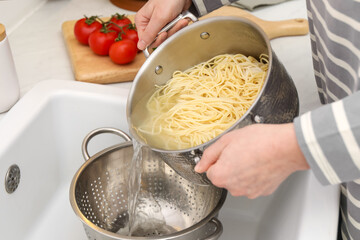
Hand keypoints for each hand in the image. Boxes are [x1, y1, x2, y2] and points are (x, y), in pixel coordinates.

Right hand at [135, 0, 192, 49]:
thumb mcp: (159, 17)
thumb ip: (150, 33)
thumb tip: (140, 46)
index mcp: (142, 20)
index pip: (145, 39)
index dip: (155, 40)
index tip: (164, 34)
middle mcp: (150, 23)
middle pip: (158, 39)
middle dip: (168, 32)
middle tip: (172, 24)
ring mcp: (160, 23)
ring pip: (167, 36)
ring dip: (175, 28)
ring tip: (179, 19)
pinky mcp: (169, 23)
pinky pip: (174, 32)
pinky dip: (179, 26)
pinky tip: (182, 20)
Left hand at [194, 123, 309, 198]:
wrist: (287, 146)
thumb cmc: (260, 141)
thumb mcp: (227, 140)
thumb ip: (209, 155)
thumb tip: (199, 166)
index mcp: (221, 175)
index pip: (210, 171)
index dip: (219, 159)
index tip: (229, 151)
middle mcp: (234, 188)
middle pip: (224, 177)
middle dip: (230, 165)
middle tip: (242, 151)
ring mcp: (249, 191)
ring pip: (238, 181)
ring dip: (242, 171)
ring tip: (253, 156)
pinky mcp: (263, 191)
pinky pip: (252, 183)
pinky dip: (255, 176)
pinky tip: (261, 163)